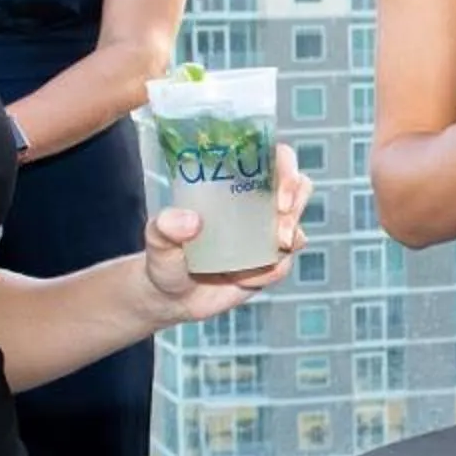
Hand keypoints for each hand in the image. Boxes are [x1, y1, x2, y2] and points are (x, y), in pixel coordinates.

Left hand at [144, 135, 315, 321]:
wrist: (172, 299)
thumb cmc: (163, 258)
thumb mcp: (157, 238)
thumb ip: (165, 227)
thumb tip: (190, 220)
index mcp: (231, 183)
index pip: (268, 157)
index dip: (285, 166)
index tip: (278, 193)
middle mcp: (255, 204)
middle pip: (298, 185)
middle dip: (297, 201)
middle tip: (281, 227)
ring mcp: (266, 234)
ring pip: (298, 223)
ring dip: (293, 235)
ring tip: (274, 250)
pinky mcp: (270, 263)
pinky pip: (286, 263)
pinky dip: (273, 271)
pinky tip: (246, 279)